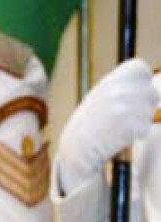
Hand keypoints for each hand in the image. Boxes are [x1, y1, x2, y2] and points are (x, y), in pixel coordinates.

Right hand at [57, 58, 158, 191]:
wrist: (75, 149)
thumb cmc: (91, 126)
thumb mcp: (100, 99)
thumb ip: (121, 88)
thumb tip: (150, 89)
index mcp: (108, 81)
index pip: (140, 69)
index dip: (142, 83)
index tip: (135, 96)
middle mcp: (115, 89)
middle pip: (151, 93)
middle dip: (146, 106)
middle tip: (130, 119)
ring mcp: (120, 106)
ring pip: (150, 111)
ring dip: (142, 122)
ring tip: (124, 130)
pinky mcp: (125, 123)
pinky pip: (145, 126)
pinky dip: (138, 134)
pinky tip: (123, 138)